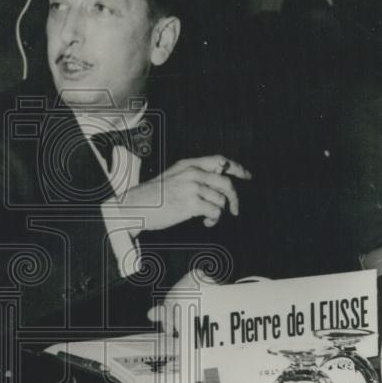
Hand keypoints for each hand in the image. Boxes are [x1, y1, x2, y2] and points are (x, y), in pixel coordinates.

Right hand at [117, 155, 251, 235]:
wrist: (135, 206)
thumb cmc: (152, 196)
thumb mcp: (173, 176)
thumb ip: (192, 175)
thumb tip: (215, 182)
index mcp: (188, 165)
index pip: (220, 161)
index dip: (237, 168)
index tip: (246, 176)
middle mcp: (192, 173)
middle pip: (226, 183)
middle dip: (234, 198)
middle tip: (235, 209)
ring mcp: (191, 188)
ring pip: (221, 200)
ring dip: (219, 212)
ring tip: (208, 217)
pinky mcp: (190, 204)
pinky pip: (215, 211)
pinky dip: (213, 219)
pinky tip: (206, 221)